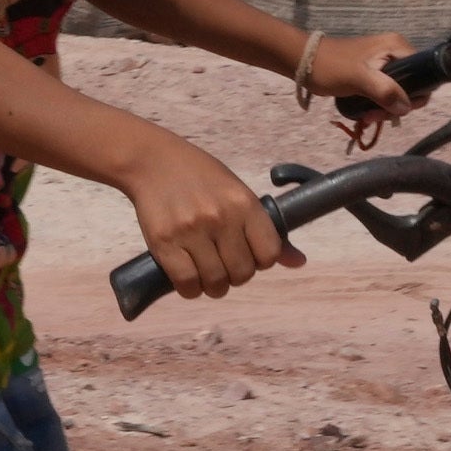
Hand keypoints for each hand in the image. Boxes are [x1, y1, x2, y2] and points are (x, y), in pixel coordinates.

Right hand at [122, 131, 297, 302]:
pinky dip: (190, 289)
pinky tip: (189, 278)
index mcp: (244, 203)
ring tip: (206, 273)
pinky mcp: (164, 243)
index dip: (260, 261)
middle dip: (235, 276)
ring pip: (215, 283)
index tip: (246, 254)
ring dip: (213, 286)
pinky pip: (187, 284)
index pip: (269, 254)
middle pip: (242, 273)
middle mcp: (221, 218)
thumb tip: (298, 262)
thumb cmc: (199, 177)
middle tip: (223, 265)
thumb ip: (264, 229)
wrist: (152, 161)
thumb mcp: (237, 193)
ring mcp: (191, 231)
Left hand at [311, 32, 429, 150]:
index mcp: (398, 46)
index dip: (415, 95)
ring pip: (398, 91)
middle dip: (396, 105)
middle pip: (412, 85)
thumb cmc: (331, 67)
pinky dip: (378, 104)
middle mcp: (396, 51)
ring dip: (385, 108)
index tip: (395, 110)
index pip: (424, 73)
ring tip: (367, 117)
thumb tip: (406, 108)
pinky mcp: (374, 72)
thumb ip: (385, 91)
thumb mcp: (359, 79)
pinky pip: (385, 91)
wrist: (303, 62)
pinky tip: (365, 114)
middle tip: (374, 116)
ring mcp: (385, 62)